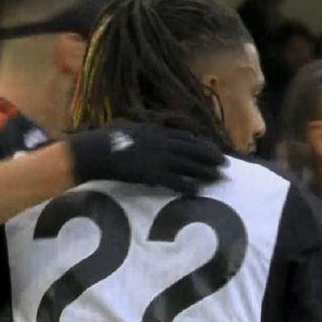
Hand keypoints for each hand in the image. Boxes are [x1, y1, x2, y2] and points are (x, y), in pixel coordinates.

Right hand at [69, 122, 225, 194]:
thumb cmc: (107, 141)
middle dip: (212, 157)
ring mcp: (158, 158)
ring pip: (189, 165)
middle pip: (194, 150)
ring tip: (220, 178)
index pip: (187, 137)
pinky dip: (189, 186)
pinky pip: (176, 181)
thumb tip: (153, 134)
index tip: (214, 150)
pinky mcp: (152, 174)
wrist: (95, 152)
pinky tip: (199, 192)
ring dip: (206, 172)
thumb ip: (146, 133)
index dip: (203, 145)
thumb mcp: (130, 130)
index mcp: (156, 131)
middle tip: (226, 164)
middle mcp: (162, 143)